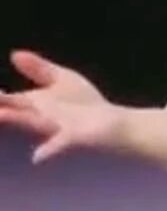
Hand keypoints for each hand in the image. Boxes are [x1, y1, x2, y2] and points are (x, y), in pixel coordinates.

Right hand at [0, 50, 120, 164]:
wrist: (112, 122)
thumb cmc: (83, 102)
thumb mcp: (61, 78)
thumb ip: (38, 68)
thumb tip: (13, 54)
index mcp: (38, 103)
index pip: (13, 100)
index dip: (1, 98)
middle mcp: (43, 117)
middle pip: (18, 114)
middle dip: (4, 110)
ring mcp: (58, 128)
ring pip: (35, 124)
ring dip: (19, 120)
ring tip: (1, 116)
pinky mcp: (75, 137)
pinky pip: (60, 144)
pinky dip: (49, 149)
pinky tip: (38, 156)